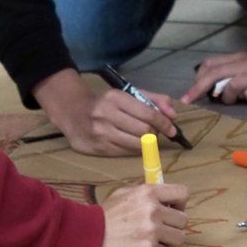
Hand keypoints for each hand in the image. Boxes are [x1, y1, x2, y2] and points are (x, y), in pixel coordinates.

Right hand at [34, 69, 179, 156]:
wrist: (73, 112)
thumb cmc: (106, 103)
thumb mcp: (128, 94)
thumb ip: (154, 100)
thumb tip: (173, 114)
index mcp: (115, 98)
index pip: (148, 113)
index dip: (163, 123)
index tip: (171, 129)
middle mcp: (106, 115)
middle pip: (144, 131)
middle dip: (154, 134)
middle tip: (154, 133)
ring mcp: (100, 133)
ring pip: (136, 145)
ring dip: (146, 144)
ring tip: (143, 138)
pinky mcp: (97, 148)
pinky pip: (125, 153)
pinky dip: (133, 149)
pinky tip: (129, 142)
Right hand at [96, 183, 190, 246]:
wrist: (86, 237)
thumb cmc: (105, 216)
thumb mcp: (124, 194)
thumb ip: (147, 193)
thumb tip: (167, 197)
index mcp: (148, 192)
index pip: (183, 193)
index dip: (180, 204)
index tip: (171, 211)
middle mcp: (153, 210)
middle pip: (183, 220)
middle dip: (173, 226)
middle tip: (158, 230)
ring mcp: (152, 230)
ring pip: (179, 238)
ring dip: (167, 242)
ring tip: (150, 240)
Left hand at [180, 53, 246, 104]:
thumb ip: (233, 75)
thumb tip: (213, 91)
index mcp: (239, 58)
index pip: (211, 65)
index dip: (197, 80)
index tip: (189, 95)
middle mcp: (246, 62)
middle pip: (215, 74)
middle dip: (199, 88)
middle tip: (189, 101)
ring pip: (232, 85)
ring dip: (229, 98)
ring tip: (237, 100)